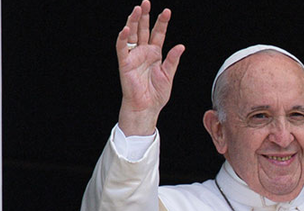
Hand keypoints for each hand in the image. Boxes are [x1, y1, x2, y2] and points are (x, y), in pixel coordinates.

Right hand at [116, 1, 184, 135]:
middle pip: (144, 30)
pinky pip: (122, 48)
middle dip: (145, 16)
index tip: (167, 11)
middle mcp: (143, 52)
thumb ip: (173, 60)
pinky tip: (127, 28)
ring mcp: (133, 56)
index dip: (161, 23)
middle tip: (146, 2)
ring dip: (134, 22)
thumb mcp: (168, 75)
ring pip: (133, 35)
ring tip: (137, 9)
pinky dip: (123, 38)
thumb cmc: (156, 94)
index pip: (158, 34)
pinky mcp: (125, 63)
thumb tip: (181, 46)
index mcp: (155, 54)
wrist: (146, 107)